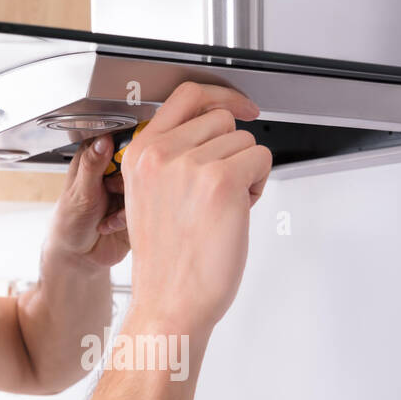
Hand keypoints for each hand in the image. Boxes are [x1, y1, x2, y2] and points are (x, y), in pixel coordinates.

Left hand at [43, 133, 132, 271]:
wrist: (79, 257)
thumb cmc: (70, 222)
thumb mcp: (80, 192)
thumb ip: (92, 165)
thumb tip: (103, 140)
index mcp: (97, 158)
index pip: (120, 139)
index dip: (127, 148)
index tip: (126, 161)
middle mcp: (115, 172)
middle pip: (138, 162)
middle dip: (127, 181)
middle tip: (111, 191)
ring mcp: (128, 190)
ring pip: (144, 185)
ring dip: (127, 202)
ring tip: (107, 215)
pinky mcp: (137, 210)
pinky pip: (146, 207)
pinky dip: (128, 218)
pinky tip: (110, 225)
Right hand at [119, 81, 271, 334]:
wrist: (169, 303)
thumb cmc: (166, 263)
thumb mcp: (148, 198)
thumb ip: (170, 159)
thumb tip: (212, 133)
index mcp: (139, 154)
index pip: (187, 96)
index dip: (221, 96)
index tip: (242, 106)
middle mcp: (161, 154)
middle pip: (222, 120)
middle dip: (231, 152)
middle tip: (217, 192)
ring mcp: (190, 165)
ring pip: (244, 141)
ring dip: (244, 172)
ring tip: (220, 209)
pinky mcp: (222, 181)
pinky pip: (260, 159)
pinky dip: (258, 186)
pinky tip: (235, 213)